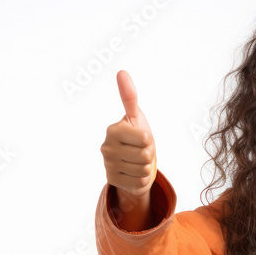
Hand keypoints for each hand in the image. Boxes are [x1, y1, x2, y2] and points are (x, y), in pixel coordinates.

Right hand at [101, 70, 157, 197]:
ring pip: (144, 170)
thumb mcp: (136, 116)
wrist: (132, 162)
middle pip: (146, 155)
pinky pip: (140, 183)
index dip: (149, 139)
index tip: (141, 138)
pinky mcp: (113, 182)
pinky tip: (133, 173)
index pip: (145, 138)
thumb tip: (121, 71)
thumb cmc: (136, 136)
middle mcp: (106, 148)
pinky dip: (142, 179)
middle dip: (149, 154)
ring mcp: (108, 166)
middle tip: (140, 151)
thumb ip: (129, 96)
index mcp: (113, 130)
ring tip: (137, 162)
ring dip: (146, 167)